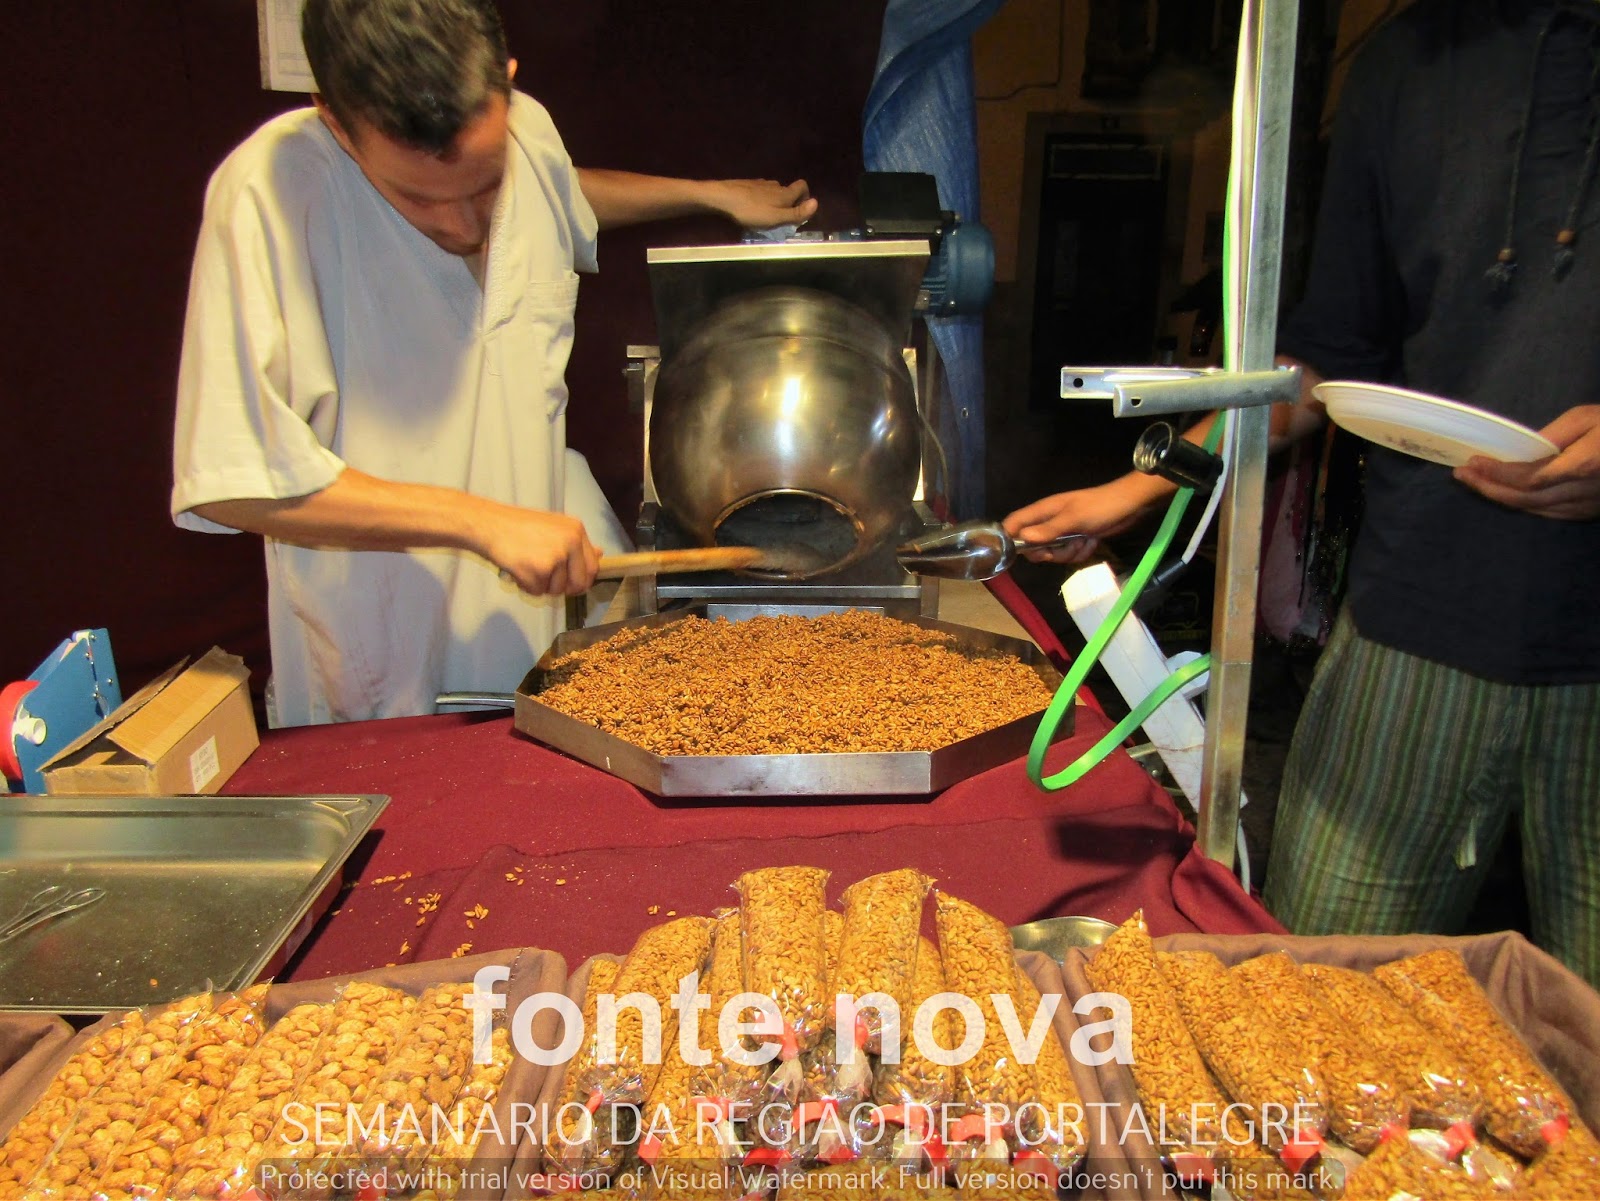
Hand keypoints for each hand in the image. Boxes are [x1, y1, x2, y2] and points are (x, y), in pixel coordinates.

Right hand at [486, 510, 599, 595]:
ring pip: (557, 589)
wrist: (489, 525)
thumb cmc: (518, 526)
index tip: (572, 584)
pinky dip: (526, 587)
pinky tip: (517, 570)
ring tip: (526, 566)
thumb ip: (576, 543)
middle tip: (547, 582)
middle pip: (579, 583)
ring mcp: (555, 557)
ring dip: (541, 586)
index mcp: (576, 530)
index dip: (583, 580)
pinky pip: (538, 592)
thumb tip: (600, 553)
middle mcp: (570, 543)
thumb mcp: (554, 527)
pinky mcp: (538, 571)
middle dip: (565, 589)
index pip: (593, 566)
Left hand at [704, 178, 817, 229]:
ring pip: (773, 191)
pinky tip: (752, 209)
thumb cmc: (751, 211)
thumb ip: (797, 213)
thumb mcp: (777, 218)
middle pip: (788, 190)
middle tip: (781, 218)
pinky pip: (760, 192)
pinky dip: (761, 200)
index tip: (799, 210)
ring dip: (774, 202)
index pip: (802, 186)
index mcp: (784, 193)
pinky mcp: (747, 185)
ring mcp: (760, 184)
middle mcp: (775, 185)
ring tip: (766, 215)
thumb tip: (817, 203)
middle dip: (789, 202)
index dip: (805, 196)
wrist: (723, 198)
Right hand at [1002, 477, 1158, 565]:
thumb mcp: (1073, 519)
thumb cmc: (1100, 507)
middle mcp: (1049, 521)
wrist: (1130, 506)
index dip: (1009, 538)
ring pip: (1054, 553)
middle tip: (1060, 549)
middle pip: (1033, 545)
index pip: (1014, 523)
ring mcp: (1063, 531)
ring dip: (1070, 552)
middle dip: (1048, 552)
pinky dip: (1082, 551)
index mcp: (1043, 511)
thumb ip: (1048, 530)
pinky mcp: (1077, 539)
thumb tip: (1022, 539)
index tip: (1014, 554)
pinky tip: (1092, 541)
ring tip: (1085, 540)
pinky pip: (1070, 554)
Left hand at [1453, 404, 1599, 519]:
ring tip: (1478, 484)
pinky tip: (1507, 494)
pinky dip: (1525, 504)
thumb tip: (1523, 449)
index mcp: (1583, 467)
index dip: (1496, 474)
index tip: (1471, 463)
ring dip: (1503, 499)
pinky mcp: (1593, 512)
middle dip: (1490, 489)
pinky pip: (1551, 513)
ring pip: (1536, 510)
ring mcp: (1589, 506)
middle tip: (1463, 476)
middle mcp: (1584, 493)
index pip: (1527, 478)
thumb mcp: (1587, 418)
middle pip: (1526, 499)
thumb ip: (1553, 435)